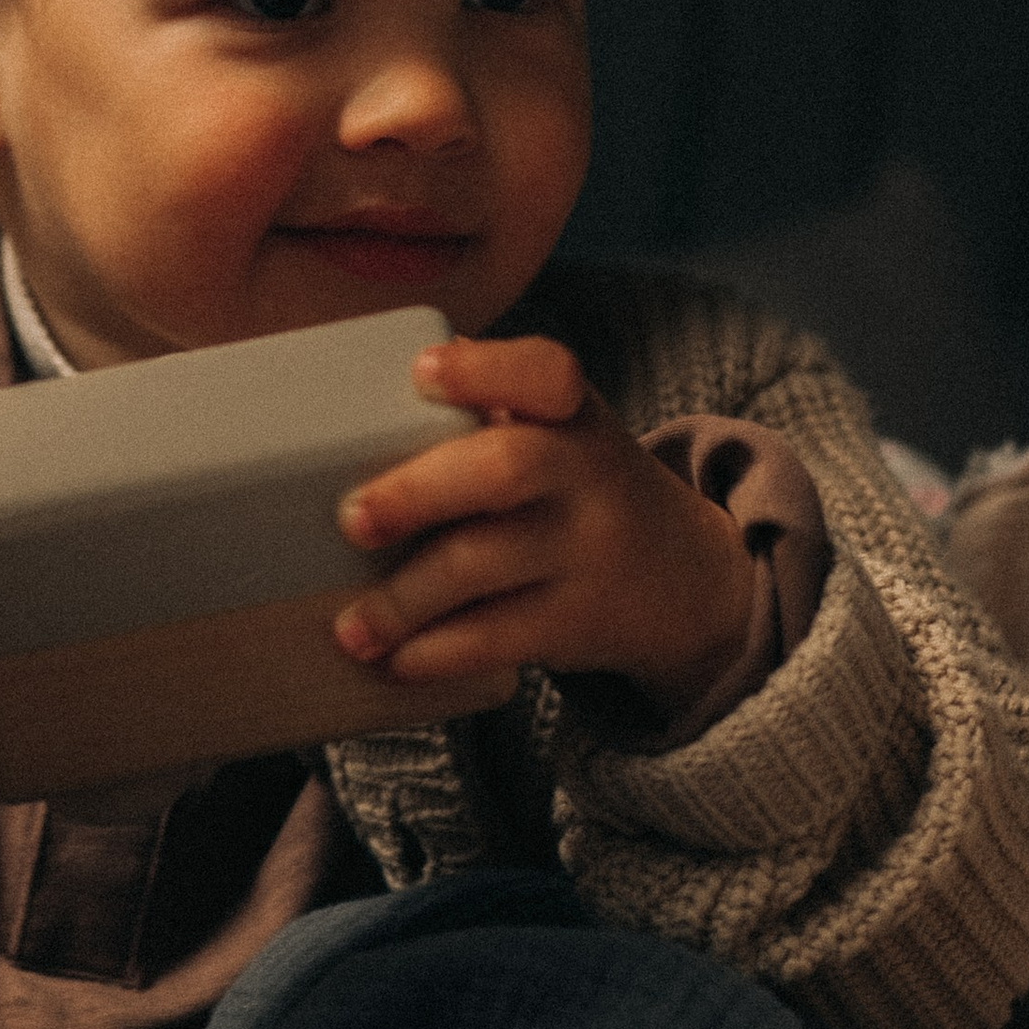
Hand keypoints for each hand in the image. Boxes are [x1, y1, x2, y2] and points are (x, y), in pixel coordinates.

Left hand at [331, 334, 758, 720]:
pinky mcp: (578, 620)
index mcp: (568, 411)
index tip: (423, 373)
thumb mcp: (556, 431)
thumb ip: (480, 407)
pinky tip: (396, 660)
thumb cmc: (571, 487)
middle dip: (419, 491)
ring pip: (486, 563)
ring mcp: (586, 549)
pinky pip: (500, 637)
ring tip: (353, 626)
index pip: (545, 371)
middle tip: (352, 518)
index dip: (483, 369)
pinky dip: (439, 652)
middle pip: (505, 468)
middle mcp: (585, 471)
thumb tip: (343, 398)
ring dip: (406, 598)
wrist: (686, 578)